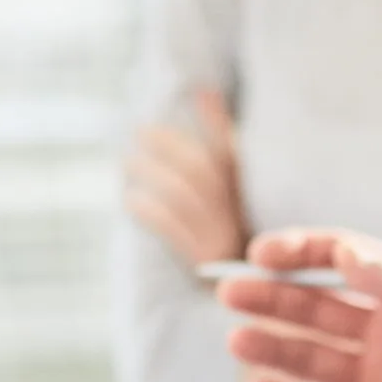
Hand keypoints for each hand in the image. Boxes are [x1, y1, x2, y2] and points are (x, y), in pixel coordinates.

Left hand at [123, 89, 245, 267]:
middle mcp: (239, 211)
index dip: (218, 120)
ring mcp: (223, 236)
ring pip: (185, 196)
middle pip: (203, 170)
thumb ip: (225, 149)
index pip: (234, 150)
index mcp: (250, 192)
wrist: (252, 290)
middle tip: (141, 132)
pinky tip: (131, 200)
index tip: (200, 91)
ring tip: (128, 162)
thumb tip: (204, 92)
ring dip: (154, 175)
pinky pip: (174, 230)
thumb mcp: (240, 195)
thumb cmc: (239, 234)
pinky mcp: (206, 259)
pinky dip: (150, 212)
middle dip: (171, 146)